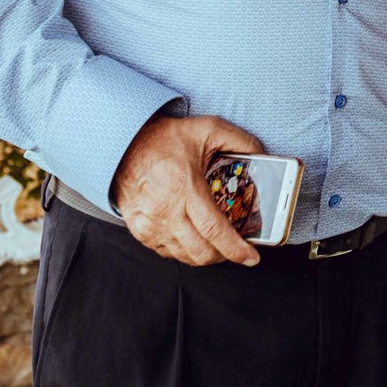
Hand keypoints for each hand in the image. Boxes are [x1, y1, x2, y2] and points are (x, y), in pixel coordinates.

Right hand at [110, 114, 265, 266]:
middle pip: (201, 252)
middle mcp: (166, 211)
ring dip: (205, 255)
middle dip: (224, 256)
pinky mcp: (139, 229)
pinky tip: (194, 238)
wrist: (124, 144)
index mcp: (185, 189)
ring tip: (217, 244)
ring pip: (184, 256)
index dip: (236, 249)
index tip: (251, 257)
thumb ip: (240, 141)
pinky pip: (166, 252)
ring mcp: (150, 224)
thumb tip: (262, 156)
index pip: (215, 230)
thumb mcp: (208, 128)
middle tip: (237, 249)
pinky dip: (184, 251)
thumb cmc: (165, 138)